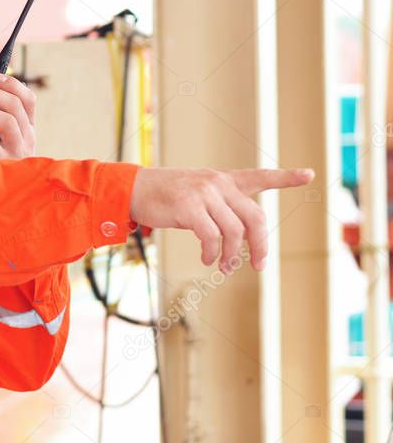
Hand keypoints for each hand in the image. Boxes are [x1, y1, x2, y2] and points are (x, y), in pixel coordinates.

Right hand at [129, 167, 313, 272]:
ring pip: (235, 232)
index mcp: (223, 179)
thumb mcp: (196, 195)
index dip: (286, 177)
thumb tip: (237, 244)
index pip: (260, 176)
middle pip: (255, 217)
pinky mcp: (188, 206)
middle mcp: (218, 183)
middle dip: (260, 246)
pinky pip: (211, 237)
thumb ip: (220, 210)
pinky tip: (207, 259)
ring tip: (224, 267)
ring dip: (232, 255)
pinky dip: (212, 253)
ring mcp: (204, 193)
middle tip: (259, 265)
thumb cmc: (164, 196)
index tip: (309, 175)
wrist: (132, 188)